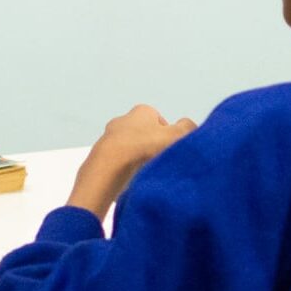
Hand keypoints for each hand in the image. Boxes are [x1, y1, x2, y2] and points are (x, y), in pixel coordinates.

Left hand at [67, 104, 195, 219]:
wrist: (110, 166)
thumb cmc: (145, 147)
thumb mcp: (176, 136)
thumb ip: (188, 129)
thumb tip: (190, 127)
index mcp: (142, 111)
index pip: (160, 121)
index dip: (169, 135)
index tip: (171, 150)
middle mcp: (123, 119)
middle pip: (144, 134)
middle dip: (152, 147)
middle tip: (160, 162)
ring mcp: (109, 137)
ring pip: (130, 148)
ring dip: (138, 158)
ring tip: (145, 173)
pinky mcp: (100, 155)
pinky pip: (118, 161)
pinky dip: (125, 168)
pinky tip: (131, 179)